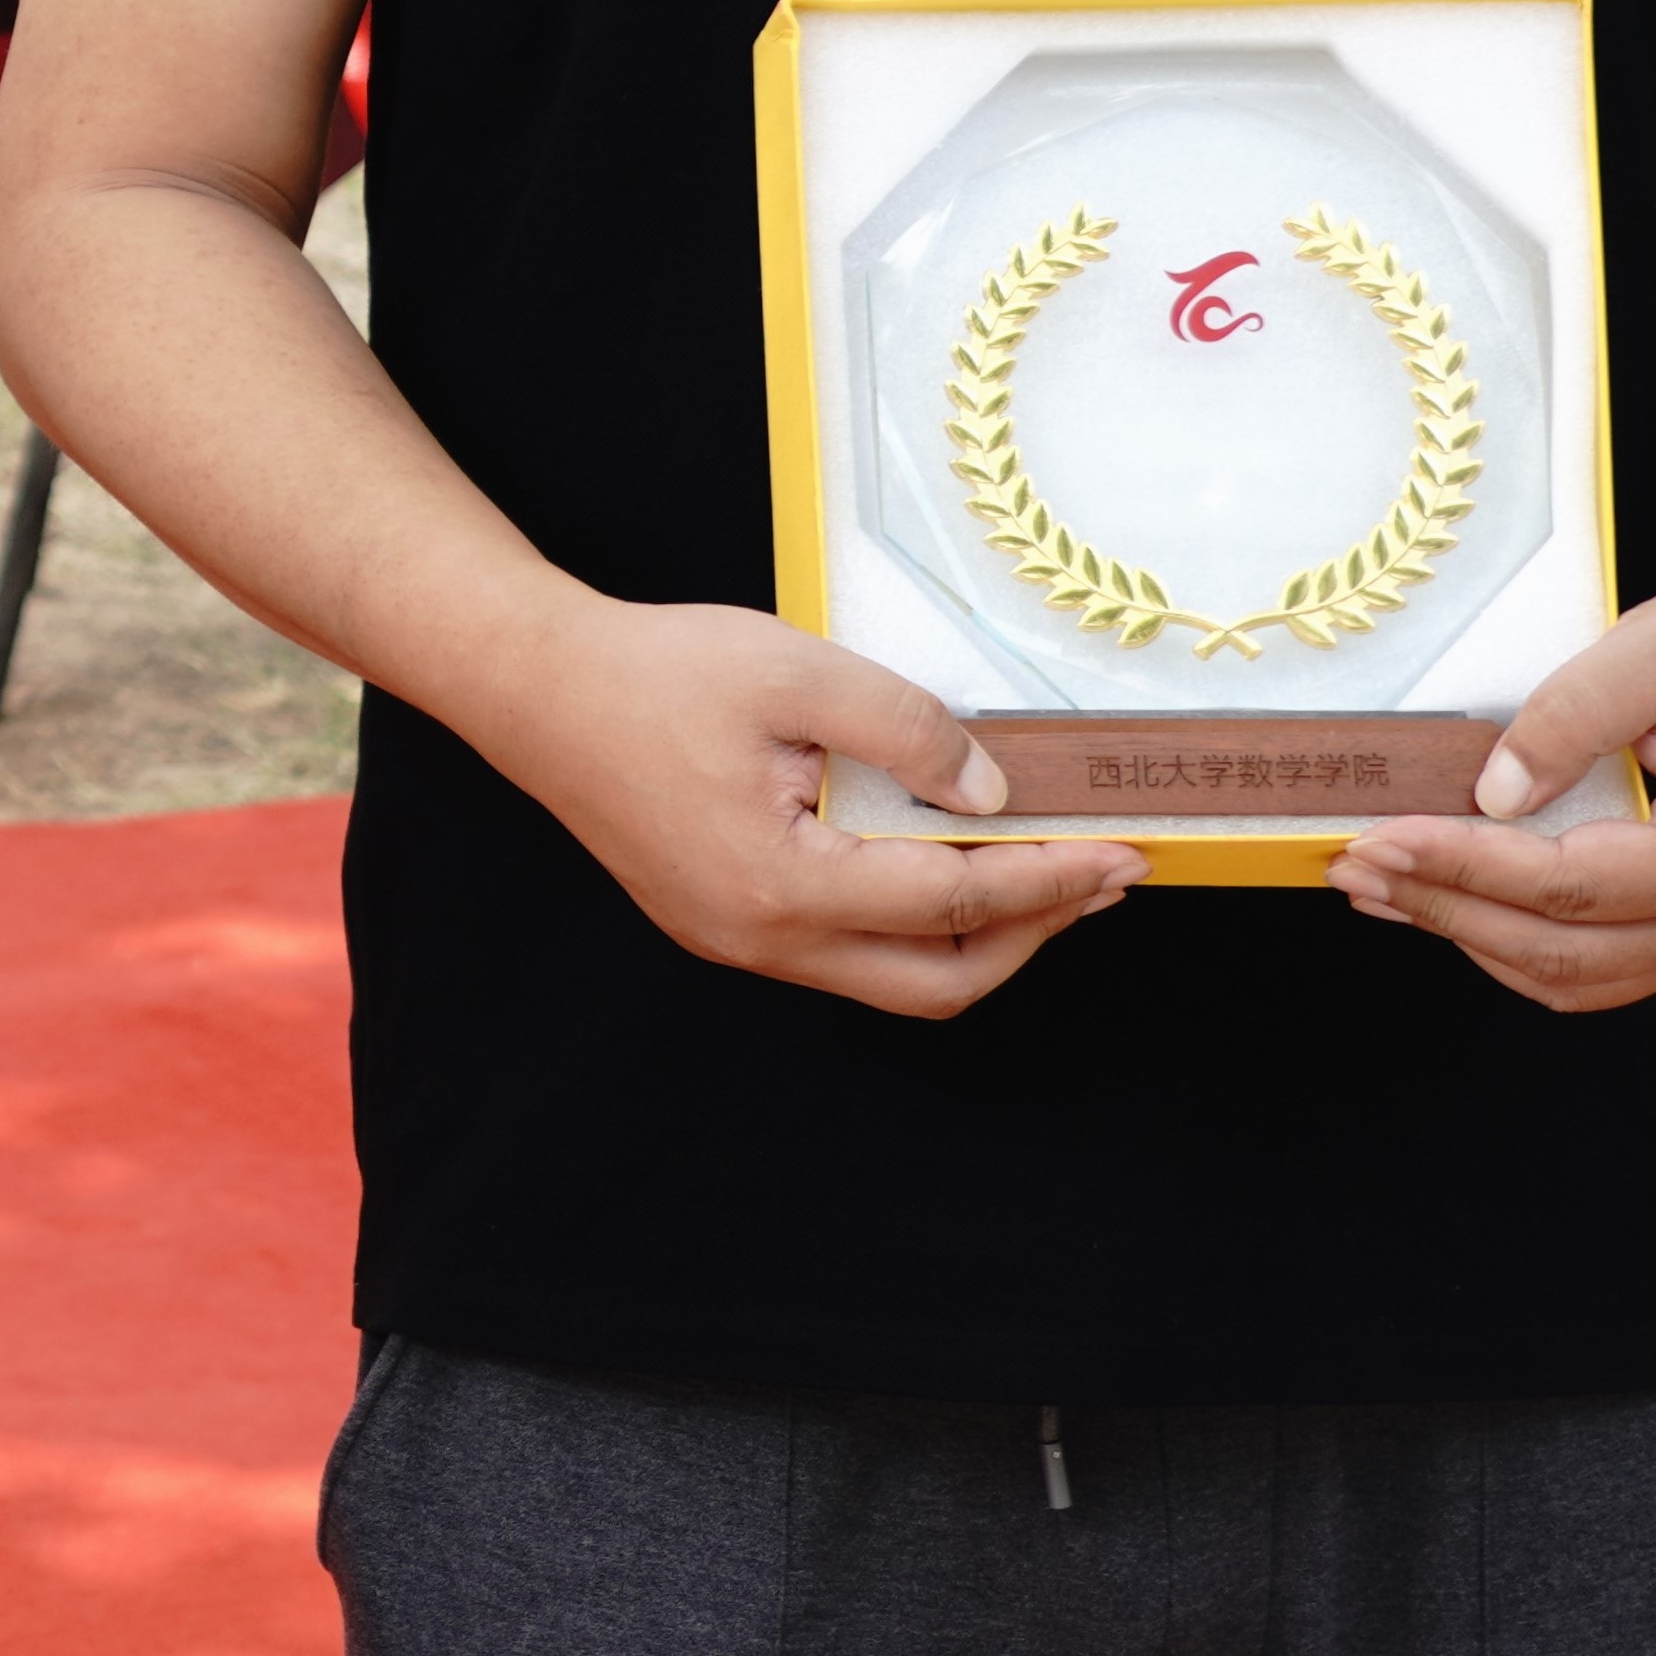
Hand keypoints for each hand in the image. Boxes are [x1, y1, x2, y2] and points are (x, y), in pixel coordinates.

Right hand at [479, 600, 1140, 1018]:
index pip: (954, 903)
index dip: (1052, 880)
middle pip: (936, 982)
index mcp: (784, 884)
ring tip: (1036, 876)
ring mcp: (738, 941)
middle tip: (1097, 877)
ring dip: (974, 937)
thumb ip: (907, 730)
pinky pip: (844, 954)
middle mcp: (762, 939)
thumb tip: (993, 794)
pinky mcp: (723, 923)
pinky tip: (937, 865)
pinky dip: (912, 924)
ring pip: (890, 979)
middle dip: (1032, 935)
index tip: (1122, 851)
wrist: (533, 687)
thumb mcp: (797, 673)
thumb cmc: (653, 672)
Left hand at [1330, 563, 1655, 1010]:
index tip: (1373, 835)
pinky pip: (1601, 965)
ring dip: (1472, 939)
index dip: (1458, 866)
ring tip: (1382, 890)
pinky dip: (1519, 944)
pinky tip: (1456, 902)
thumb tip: (1487, 797)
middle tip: (1352, 867)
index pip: (1566, 886)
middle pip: (1564, 952)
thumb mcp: (1655, 651)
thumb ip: (1568, 722)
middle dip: (1445, 911)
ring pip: (1578, 978)